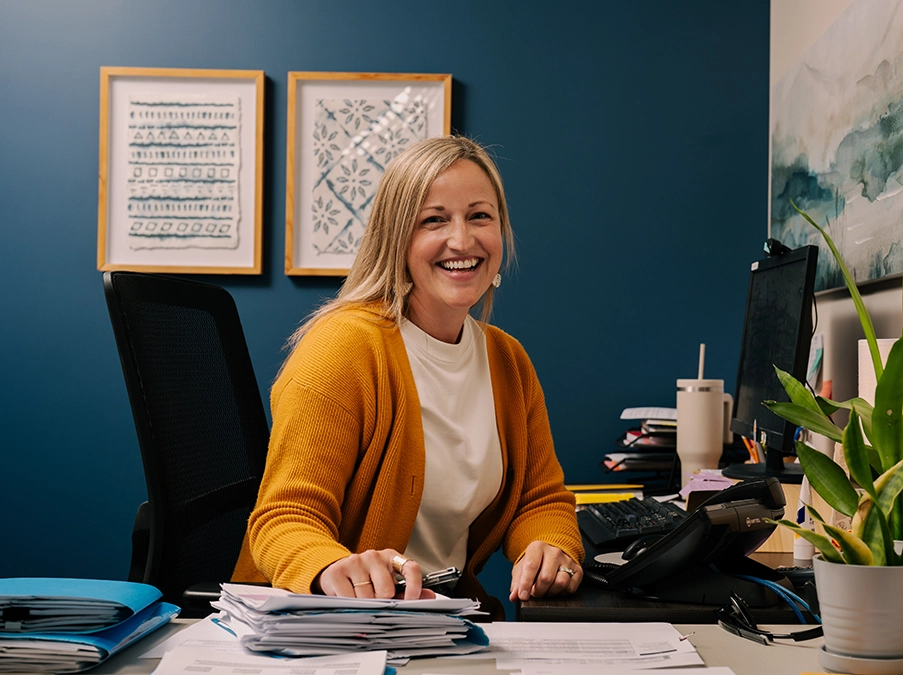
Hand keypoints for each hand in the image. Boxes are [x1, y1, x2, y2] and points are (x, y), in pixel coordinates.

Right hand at [315, 549, 435, 600]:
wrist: (337, 572)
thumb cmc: (366, 580)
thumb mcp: (388, 584)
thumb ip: (408, 591)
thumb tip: (429, 597)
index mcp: (391, 557)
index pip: (410, 568)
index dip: (415, 586)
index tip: (412, 600)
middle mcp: (374, 556)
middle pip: (387, 589)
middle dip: (381, 601)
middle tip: (375, 599)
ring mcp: (355, 561)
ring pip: (367, 596)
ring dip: (363, 604)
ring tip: (359, 597)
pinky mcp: (338, 571)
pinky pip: (349, 598)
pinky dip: (349, 604)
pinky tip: (348, 597)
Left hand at [509, 541, 581, 601]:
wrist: (551, 554)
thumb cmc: (535, 562)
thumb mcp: (522, 568)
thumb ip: (516, 582)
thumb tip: (514, 596)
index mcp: (537, 547)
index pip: (531, 566)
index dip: (526, 584)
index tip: (522, 596)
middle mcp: (554, 552)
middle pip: (546, 578)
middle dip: (538, 591)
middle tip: (534, 593)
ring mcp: (567, 560)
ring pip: (561, 583)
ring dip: (550, 592)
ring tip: (545, 590)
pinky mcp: (578, 570)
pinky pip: (570, 588)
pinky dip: (561, 593)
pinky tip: (555, 589)